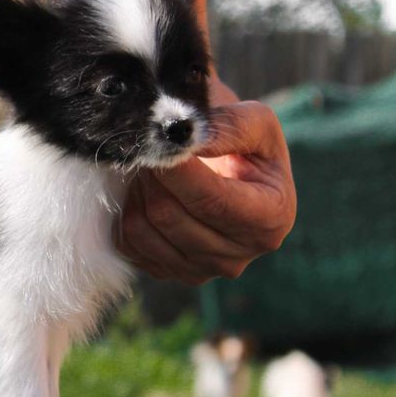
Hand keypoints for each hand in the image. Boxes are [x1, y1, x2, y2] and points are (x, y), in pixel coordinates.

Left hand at [116, 100, 296, 284]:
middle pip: (170, 214)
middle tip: (151, 147)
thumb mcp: (256, 123)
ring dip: (138, 190)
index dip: (175, 168)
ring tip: (151, 168)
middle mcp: (237, 257)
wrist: (230, 176)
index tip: (158, 141)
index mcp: (270, 219)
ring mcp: (200, 271)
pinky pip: (128, 242)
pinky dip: (127, 211)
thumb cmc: (246, 148)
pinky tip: (144, 192)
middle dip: (153, 174)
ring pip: (143, 229)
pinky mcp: (166, 272)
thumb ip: (229, 127)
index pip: (210, 199)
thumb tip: (186, 140)